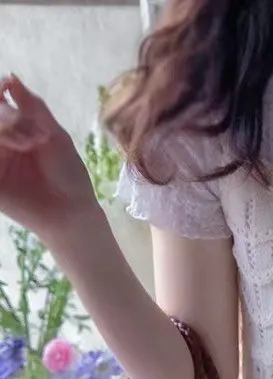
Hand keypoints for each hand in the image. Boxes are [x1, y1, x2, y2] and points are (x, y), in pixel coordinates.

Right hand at [0, 75, 98, 239]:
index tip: (4, 88)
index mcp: (15, 129)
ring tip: (27, 143)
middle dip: (3, 116)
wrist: (72, 212)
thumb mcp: (55, 136)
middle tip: (30, 133)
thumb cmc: (68, 175)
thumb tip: (11, 78)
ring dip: (2, 130)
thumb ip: (33, 108)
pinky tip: (11, 145)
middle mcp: (0, 141)